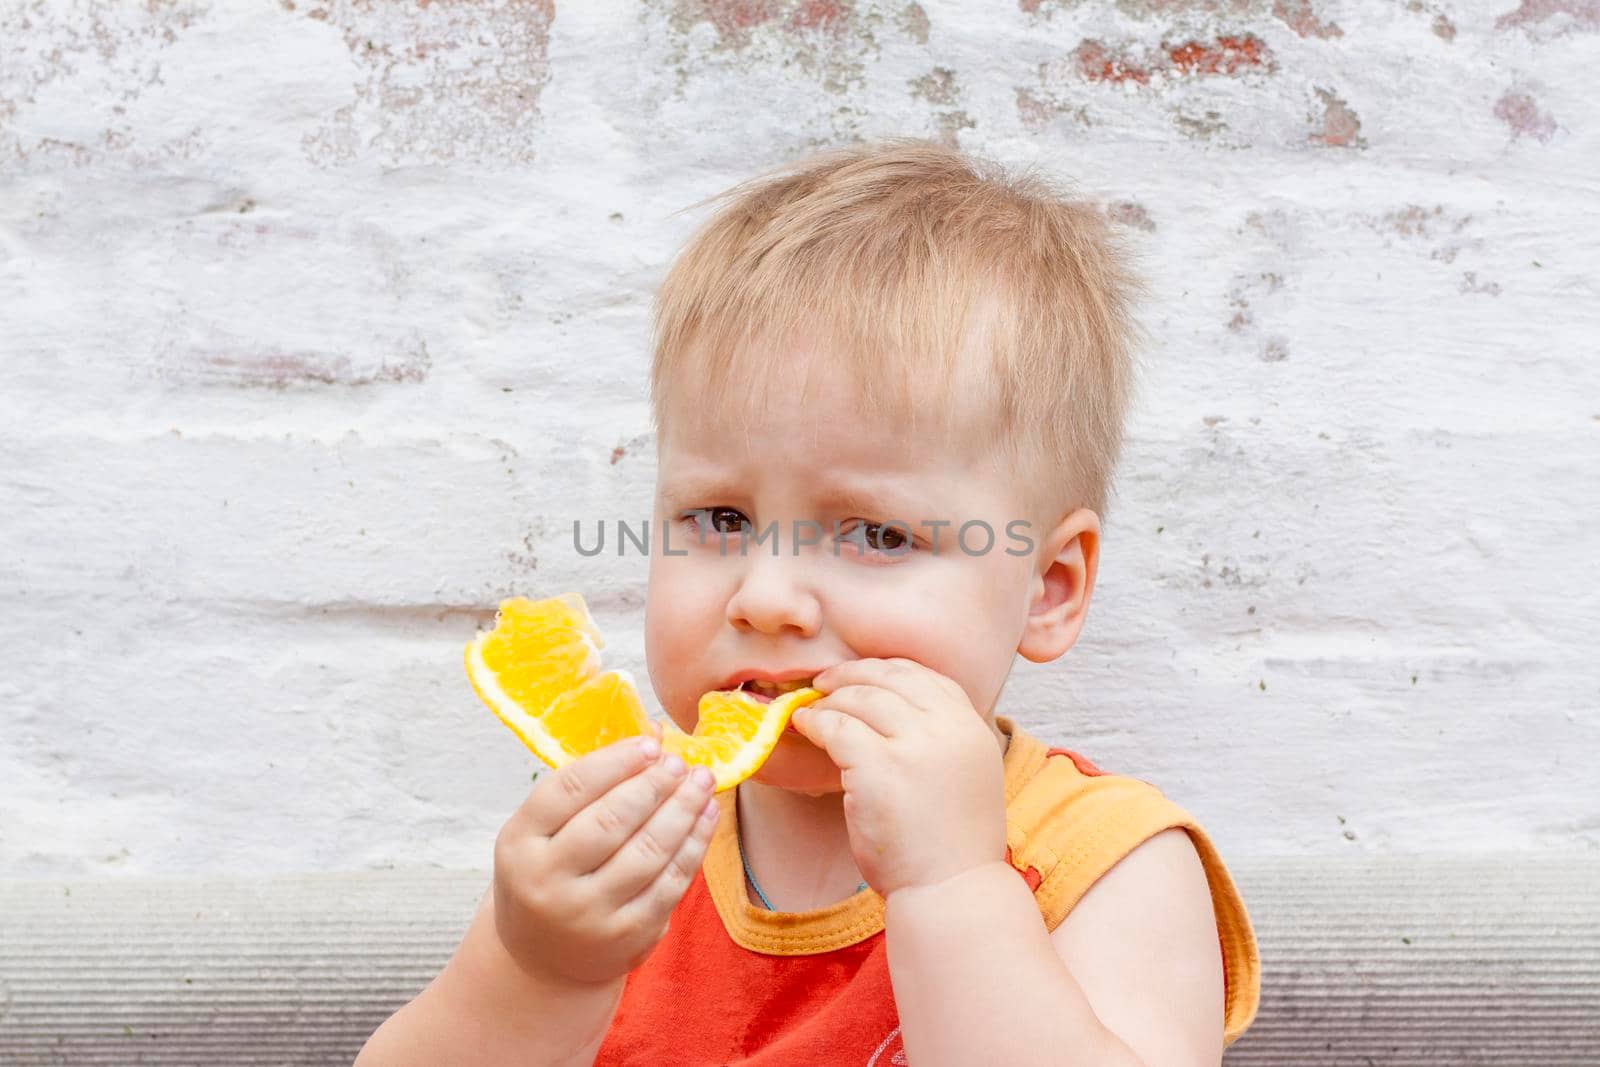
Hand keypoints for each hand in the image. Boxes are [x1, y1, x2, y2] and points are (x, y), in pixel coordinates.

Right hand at [491, 733, 719, 987]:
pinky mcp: (626, 936)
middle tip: (682, 762)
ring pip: (648, 852)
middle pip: (611, 820)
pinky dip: (693, 845)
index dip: (615, 762)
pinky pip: (670, 883)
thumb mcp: (546, 828)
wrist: (542, 958)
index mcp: (519, 842)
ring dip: (682, 811)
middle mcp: (547, 881)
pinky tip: (706, 817)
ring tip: (702, 782)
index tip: (651, 744)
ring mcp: (587, 914)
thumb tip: (655, 732)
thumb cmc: (550, 871)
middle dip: (655, 785)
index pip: (569, 789)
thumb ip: (591, 783)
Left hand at [789, 657, 1006, 900]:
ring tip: (812, 709)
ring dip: (830, 699)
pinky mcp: (879, 766)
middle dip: (852, 675)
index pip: (925, 676)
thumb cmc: (950, 844)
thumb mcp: (965, 774)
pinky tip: (804, 726)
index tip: (862, 676)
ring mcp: (915, 745)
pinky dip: (815, 721)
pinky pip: (836, 727)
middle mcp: (948, 728)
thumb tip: (892, 710)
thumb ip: (941, 739)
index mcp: (971, 727)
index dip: (886, 670)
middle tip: (826, 682)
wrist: (952, 890)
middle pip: (890, 678)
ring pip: (859, 698)